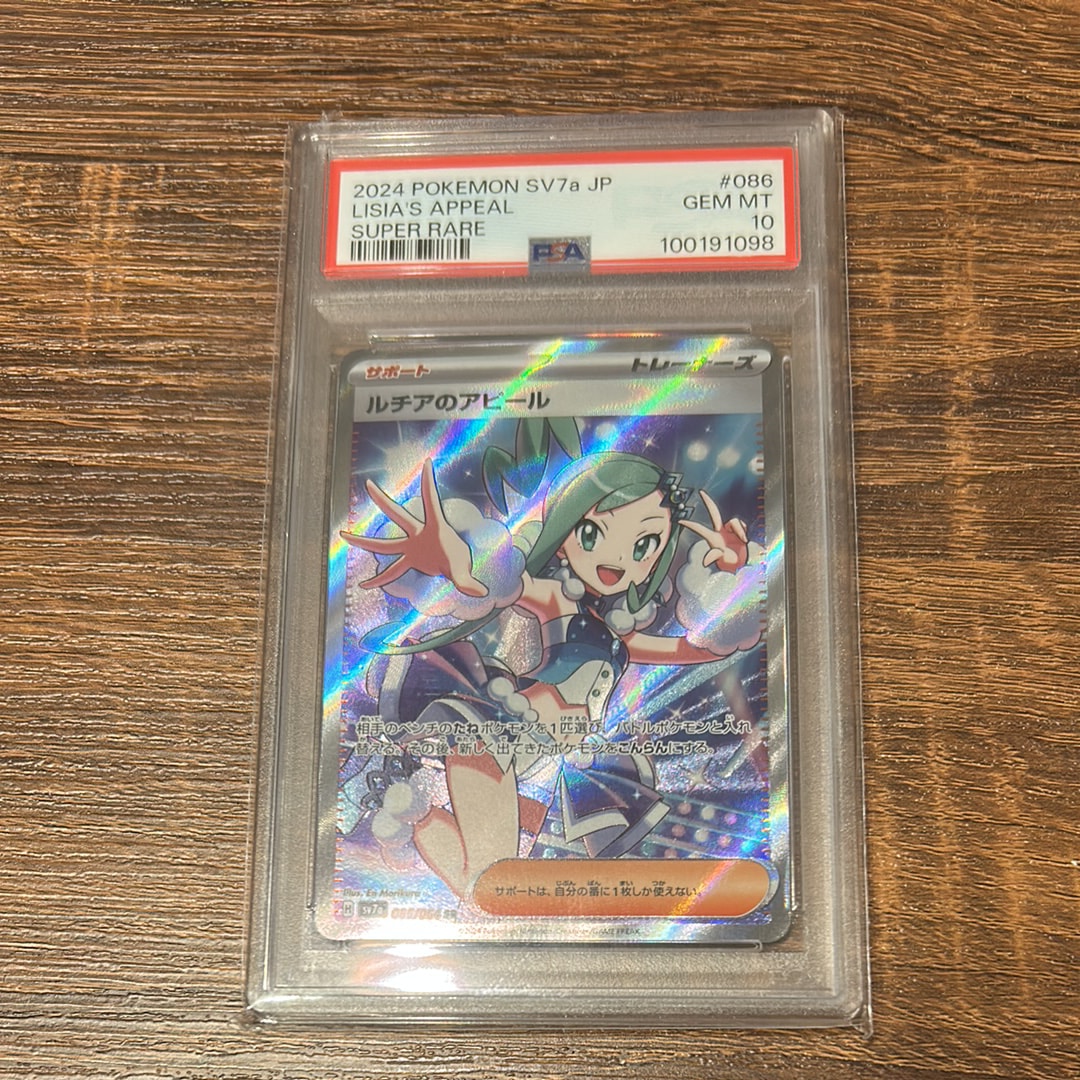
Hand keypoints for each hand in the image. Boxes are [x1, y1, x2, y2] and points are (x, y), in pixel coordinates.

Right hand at [340, 459, 487, 596]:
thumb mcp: (462, 570)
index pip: (432, 502)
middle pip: (397, 515)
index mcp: (434, 529)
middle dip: (383, 501)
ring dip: (364, 541)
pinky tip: (364, 585)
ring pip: (385, 544)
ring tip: (343, 534)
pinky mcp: (410, 560)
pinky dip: (379, 580)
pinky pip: (391, 571)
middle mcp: (418, 534)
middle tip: (368, 484)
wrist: (458, 566)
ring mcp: (411, 547)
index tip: (428, 462)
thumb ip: (467, 581)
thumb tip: (480, 593)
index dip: (429, 483)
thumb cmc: (460, 559)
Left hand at [680, 491, 748, 571]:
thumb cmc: (730, 563)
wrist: (742, 564)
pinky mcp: (738, 531)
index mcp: (712, 538)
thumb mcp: (722, 560)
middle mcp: (719, 531)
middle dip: (708, 502)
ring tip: (743, 540)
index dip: (690, 525)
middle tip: (702, 492)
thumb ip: (714, 556)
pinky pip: (741, 525)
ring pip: (734, 520)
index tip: (680, 521)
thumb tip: (706, 560)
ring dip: (740, 529)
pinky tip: (744, 539)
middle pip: (713, 512)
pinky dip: (743, 531)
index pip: (699, 529)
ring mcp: (728, 531)